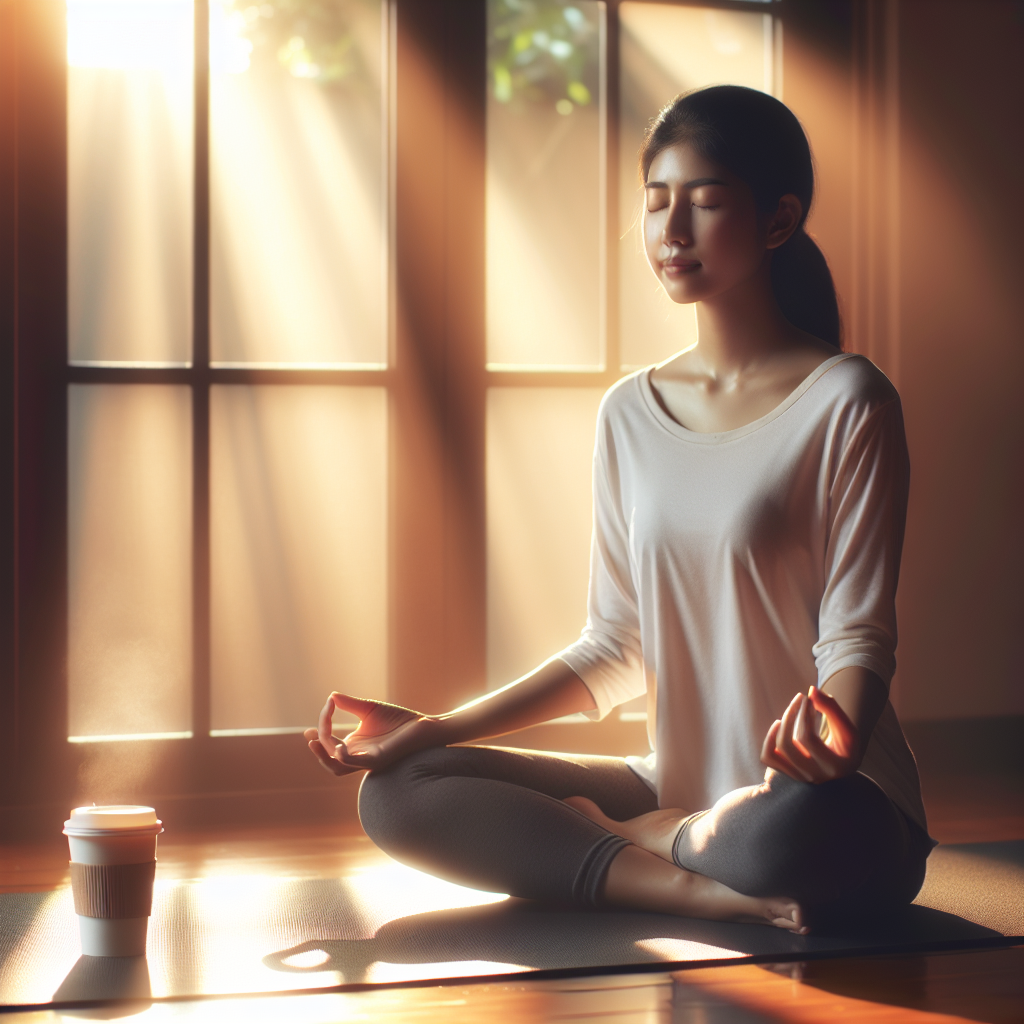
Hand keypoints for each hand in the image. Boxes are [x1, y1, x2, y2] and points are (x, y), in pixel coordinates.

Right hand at [303, 693, 441, 776]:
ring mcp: (367, 759)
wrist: (424, 726)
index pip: (329, 740)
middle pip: (329, 756)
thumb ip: (350, 704)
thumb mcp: (370, 709)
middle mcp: (358, 755)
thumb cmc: (399, 720)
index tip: (329, 704)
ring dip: (323, 756)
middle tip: (316, 725)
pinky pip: (355, 765)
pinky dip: (343, 758)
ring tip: (315, 740)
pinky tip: (339, 746)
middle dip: (319, 741)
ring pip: (337, 767)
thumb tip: (331, 696)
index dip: (322, 726)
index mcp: (354, 745)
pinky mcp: (378, 760)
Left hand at [760, 687, 861, 783]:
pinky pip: (768, 758)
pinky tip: (778, 726)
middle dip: (790, 716)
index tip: (808, 698)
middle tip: (799, 699)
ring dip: (779, 727)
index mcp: (834, 766)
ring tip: (790, 712)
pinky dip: (768, 740)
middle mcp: (815, 776)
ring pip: (775, 752)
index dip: (804, 715)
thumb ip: (832, 709)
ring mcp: (800, 777)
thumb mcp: (846, 728)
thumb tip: (811, 691)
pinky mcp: (788, 773)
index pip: (807, 739)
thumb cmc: (845, 745)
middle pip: (787, 745)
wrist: (841, 765)